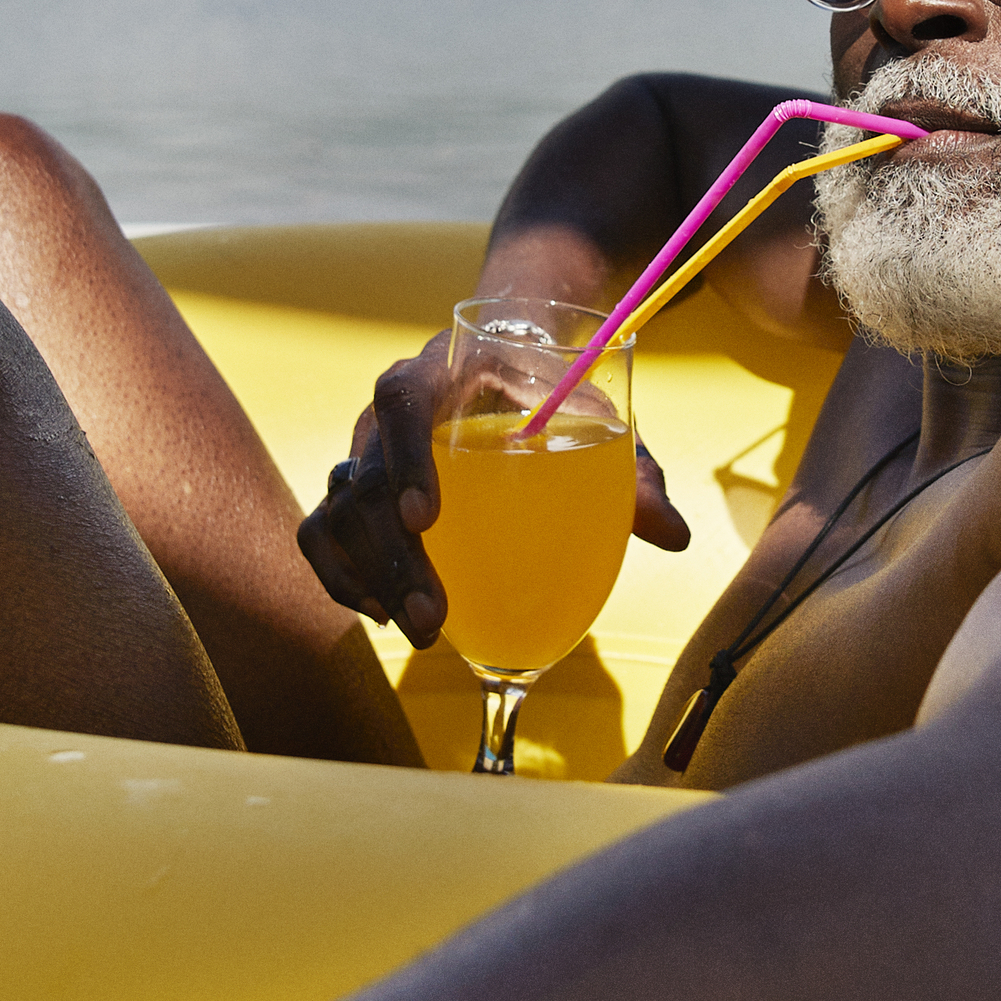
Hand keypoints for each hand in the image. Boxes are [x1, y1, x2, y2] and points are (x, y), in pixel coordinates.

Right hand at [296, 337, 690, 646]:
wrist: (511, 371)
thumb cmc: (556, 396)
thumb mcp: (598, 422)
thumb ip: (633, 474)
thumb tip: (674, 534)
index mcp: (441, 371)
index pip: (402, 400)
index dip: (405, 457)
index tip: (428, 520)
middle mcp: (388, 411)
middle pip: (364, 475)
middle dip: (390, 555)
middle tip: (432, 617)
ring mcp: (364, 452)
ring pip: (337, 512)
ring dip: (368, 576)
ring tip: (419, 629)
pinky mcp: (356, 493)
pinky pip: (325, 536)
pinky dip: (345, 578)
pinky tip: (385, 614)